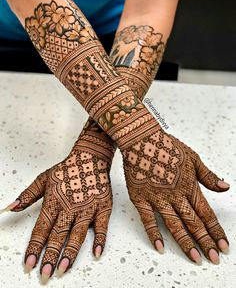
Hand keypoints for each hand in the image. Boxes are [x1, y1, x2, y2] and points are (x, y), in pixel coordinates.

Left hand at [2, 120, 113, 282]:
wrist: (90, 158)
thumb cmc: (67, 168)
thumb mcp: (44, 179)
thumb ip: (27, 195)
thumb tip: (10, 208)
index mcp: (54, 202)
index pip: (41, 229)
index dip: (34, 247)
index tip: (29, 264)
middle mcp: (70, 207)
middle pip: (57, 236)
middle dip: (49, 257)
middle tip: (44, 275)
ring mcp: (87, 208)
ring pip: (77, 235)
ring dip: (70, 253)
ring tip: (62, 270)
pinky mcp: (103, 207)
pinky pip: (102, 227)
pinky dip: (100, 240)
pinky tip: (96, 253)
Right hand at [121, 123, 229, 263]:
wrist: (142, 140)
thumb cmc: (168, 146)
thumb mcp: (193, 158)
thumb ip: (208, 176)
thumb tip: (225, 187)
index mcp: (189, 186)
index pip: (206, 213)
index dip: (216, 231)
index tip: (224, 246)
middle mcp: (175, 195)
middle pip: (193, 222)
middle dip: (205, 242)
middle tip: (214, 259)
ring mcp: (157, 198)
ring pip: (174, 224)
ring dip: (186, 243)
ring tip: (196, 258)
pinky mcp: (140, 198)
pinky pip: (147, 220)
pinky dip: (154, 234)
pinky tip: (160, 248)